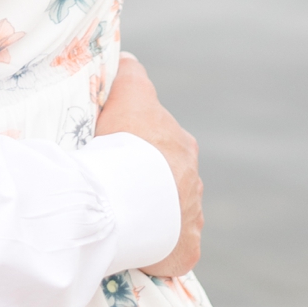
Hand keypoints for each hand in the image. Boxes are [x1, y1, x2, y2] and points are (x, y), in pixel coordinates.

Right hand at [95, 54, 202, 278]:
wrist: (122, 199)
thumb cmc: (120, 145)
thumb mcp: (126, 94)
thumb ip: (130, 74)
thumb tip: (129, 58)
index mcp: (180, 142)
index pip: (160, 137)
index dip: (136, 140)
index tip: (115, 147)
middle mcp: (193, 175)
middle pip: (169, 173)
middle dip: (148, 176)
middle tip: (114, 181)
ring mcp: (193, 214)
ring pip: (174, 210)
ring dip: (155, 211)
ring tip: (122, 214)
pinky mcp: (189, 247)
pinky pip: (176, 246)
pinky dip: (161, 246)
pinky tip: (139, 244)